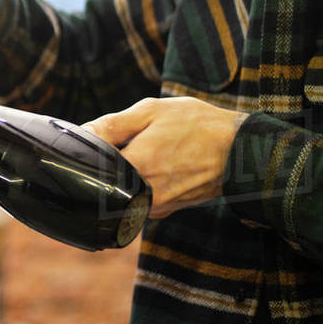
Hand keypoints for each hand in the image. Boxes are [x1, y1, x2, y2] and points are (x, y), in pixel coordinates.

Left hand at [84, 97, 248, 219]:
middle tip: (124, 143)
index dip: (87, 154)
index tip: (93, 141)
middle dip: (106, 165)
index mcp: (136, 166)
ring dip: (124, 174)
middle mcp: (143, 194)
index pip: (91, 169)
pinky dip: (140, 182)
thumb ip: (112, 125)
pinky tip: (157, 164)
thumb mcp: (151, 112)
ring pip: (121, 192)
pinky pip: (138, 198)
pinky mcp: (165, 211)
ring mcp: (154, 207)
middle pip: (104, 184)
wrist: (241, 151)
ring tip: (146, 152)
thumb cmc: (197, 126)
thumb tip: (81, 134)